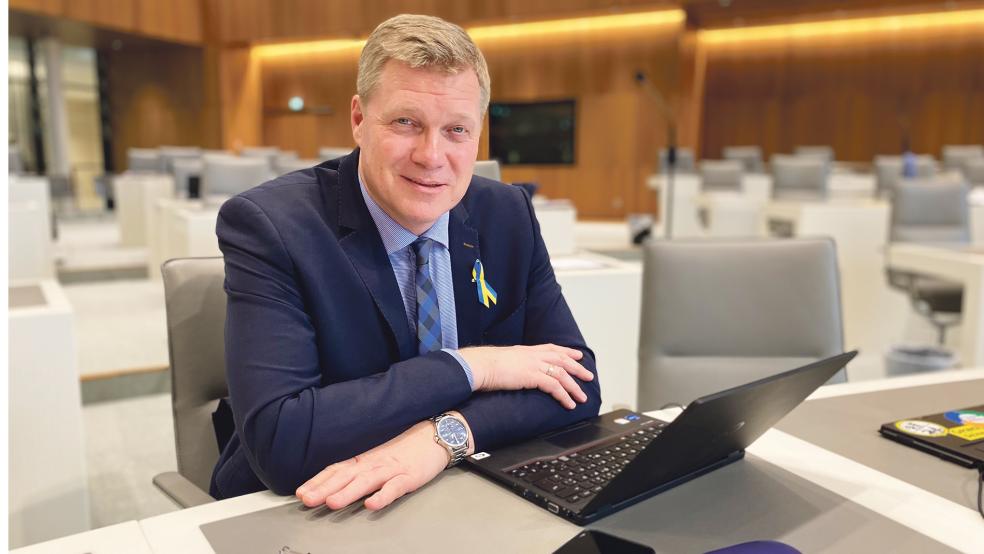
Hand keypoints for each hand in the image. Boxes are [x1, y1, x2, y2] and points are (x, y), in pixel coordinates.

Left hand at [295, 415, 466, 510]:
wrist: (436, 436)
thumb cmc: (406, 450)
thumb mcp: (378, 459)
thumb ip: (359, 472)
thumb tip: (334, 485)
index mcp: (365, 460)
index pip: (336, 469)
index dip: (318, 481)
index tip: (301, 492)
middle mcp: (374, 464)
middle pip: (345, 476)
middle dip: (324, 488)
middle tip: (306, 499)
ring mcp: (391, 470)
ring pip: (366, 481)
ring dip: (347, 492)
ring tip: (332, 503)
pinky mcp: (409, 476)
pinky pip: (394, 487)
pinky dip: (382, 495)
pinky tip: (372, 504)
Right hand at [458, 344, 593, 408]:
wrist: (479, 365)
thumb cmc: (485, 365)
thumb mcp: (503, 360)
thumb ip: (513, 363)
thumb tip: (513, 370)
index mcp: (526, 350)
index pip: (551, 348)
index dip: (566, 352)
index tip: (577, 355)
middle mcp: (532, 355)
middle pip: (562, 359)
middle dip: (577, 368)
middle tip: (588, 376)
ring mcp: (533, 365)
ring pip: (562, 374)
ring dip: (574, 387)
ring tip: (582, 397)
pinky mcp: (532, 376)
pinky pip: (554, 386)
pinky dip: (564, 395)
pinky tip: (568, 403)